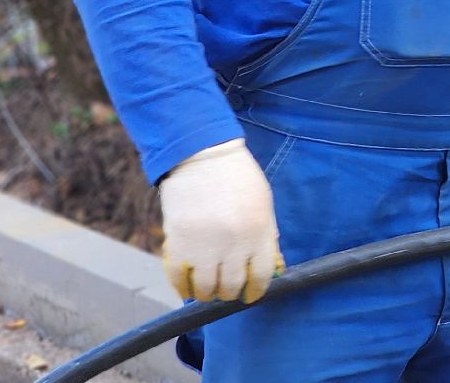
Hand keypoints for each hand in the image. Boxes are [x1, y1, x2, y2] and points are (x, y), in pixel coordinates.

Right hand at [158, 139, 283, 302]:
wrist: (202, 154)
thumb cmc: (237, 177)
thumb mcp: (263, 204)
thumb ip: (266, 237)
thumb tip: (271, 270)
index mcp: (258, 232)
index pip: (261, 277)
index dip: (255, 291)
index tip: (249, 294)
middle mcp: (233, 243)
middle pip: (231, 286)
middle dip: (229, 292)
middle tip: (225, 288)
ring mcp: (204, 245)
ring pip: (206, 288)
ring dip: (206, 292)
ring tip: (207, 286)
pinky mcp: (177, 242)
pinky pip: (179, 278)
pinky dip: (183, 287)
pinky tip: (187, 285)